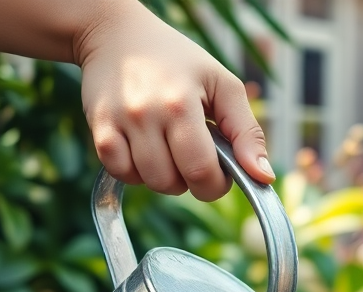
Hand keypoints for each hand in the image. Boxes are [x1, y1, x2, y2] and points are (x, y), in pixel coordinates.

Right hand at [74, 0, 273, 199]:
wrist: (117, 36)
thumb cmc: (179, 62)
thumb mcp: (222, 85)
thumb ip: (246, 132)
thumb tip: (264, 177)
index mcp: (182, 103)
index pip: (202, 171)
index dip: (216, 184)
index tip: (219, 171)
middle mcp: (147, 113)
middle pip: (173, 183)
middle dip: (191, 181)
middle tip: (193, 155)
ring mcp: (119, 121)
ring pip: (147, 182)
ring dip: (164, 177)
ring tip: (169, 149)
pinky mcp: (98, 127)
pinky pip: (120, 172)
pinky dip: (135, 171)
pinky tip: (144, 149)